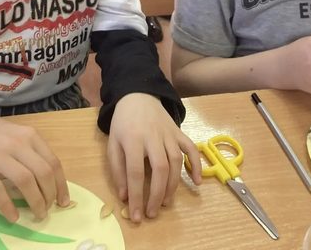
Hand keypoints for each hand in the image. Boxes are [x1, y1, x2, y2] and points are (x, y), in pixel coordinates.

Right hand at [0, 110, 69, 221]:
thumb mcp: (17, 135)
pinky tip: (13, 217)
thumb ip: (31, 152)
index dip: (61, 185)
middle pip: (42, 173)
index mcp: (29, 136)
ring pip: (25, 181)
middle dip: (50, 196)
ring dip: (35, 202)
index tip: (63, 201)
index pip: (53, 162)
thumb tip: (47, 182)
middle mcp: (17, 144)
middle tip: (48, 209)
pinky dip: (8, 207)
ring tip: (38, 214)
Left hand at [108, 93, 201, 222]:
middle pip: (159, 169)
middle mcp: (153, 136)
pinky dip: (197, 164)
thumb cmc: (123, 122)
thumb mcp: (112, 144)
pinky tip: (198, 182)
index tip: (136, 216)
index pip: (135, 172)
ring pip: (176, 162)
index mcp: (132, 139)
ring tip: (165, 203)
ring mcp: (168, 134)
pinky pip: (191, 148)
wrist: (137, 95)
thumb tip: (125, 196)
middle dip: (157, 195)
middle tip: (152, 213)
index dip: (136, 196)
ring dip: (173, 185)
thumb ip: (117, 169)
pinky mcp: (179, 131)